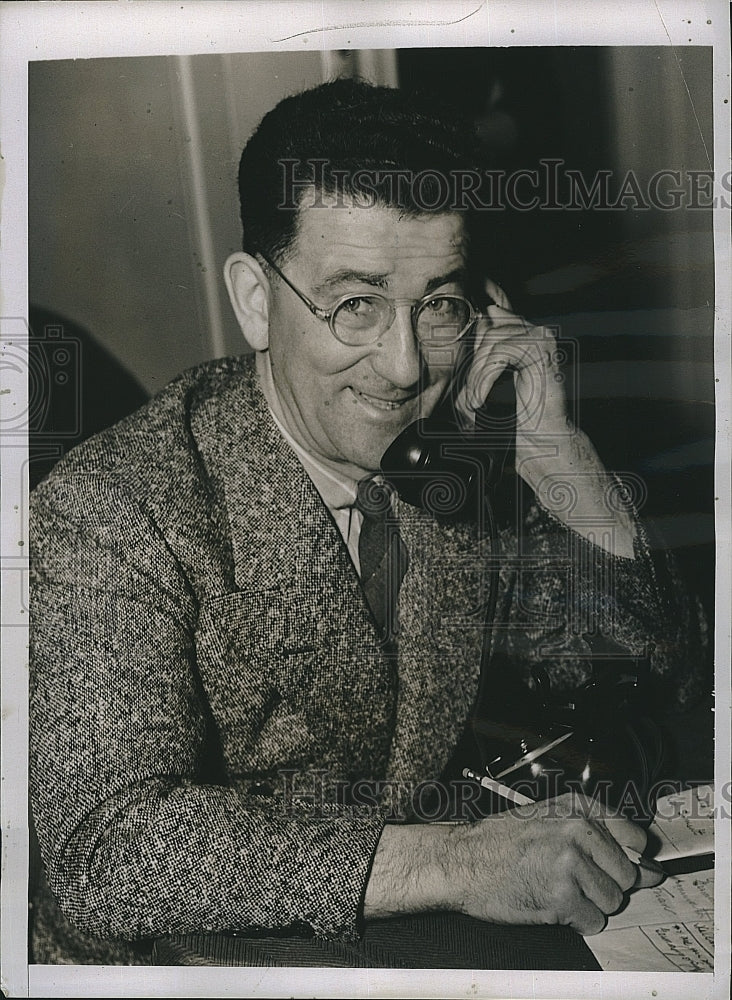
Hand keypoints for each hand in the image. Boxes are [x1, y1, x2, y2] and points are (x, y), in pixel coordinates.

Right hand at [364, 793, 661, 934]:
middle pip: (628, 875)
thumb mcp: (548, 817)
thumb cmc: (502, 841)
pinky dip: (576, 921)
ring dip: (591, 904)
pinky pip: (593, 922)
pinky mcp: (562, 897)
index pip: (636, 837)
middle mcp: (578, 830)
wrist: (462, 860)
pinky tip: (550, 904)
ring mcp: (571, 864)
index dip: (633, 858)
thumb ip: (595, 834)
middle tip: (574, 881)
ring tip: (557, 890)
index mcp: (577, 807)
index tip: (620, 867)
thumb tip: (649, 866)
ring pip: (613, 901)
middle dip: (607, 885)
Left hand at [454, 284, 636, 556]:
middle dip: (472, 365)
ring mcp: (542, 339)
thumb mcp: (491, 382)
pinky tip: (481, 402)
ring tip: (475, 404)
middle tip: (470, 398)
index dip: (472, 338)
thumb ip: (481, 357)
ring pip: (492, 342)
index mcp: (529, 336)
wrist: (544, 443)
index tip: (465, 371)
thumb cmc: (518, 419)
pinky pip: (499, 356)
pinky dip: (484, 380)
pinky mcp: (540, 352)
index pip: (491, 315)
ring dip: (476, 376)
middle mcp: (539, 332)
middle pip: (488, 329)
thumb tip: (462, 330)